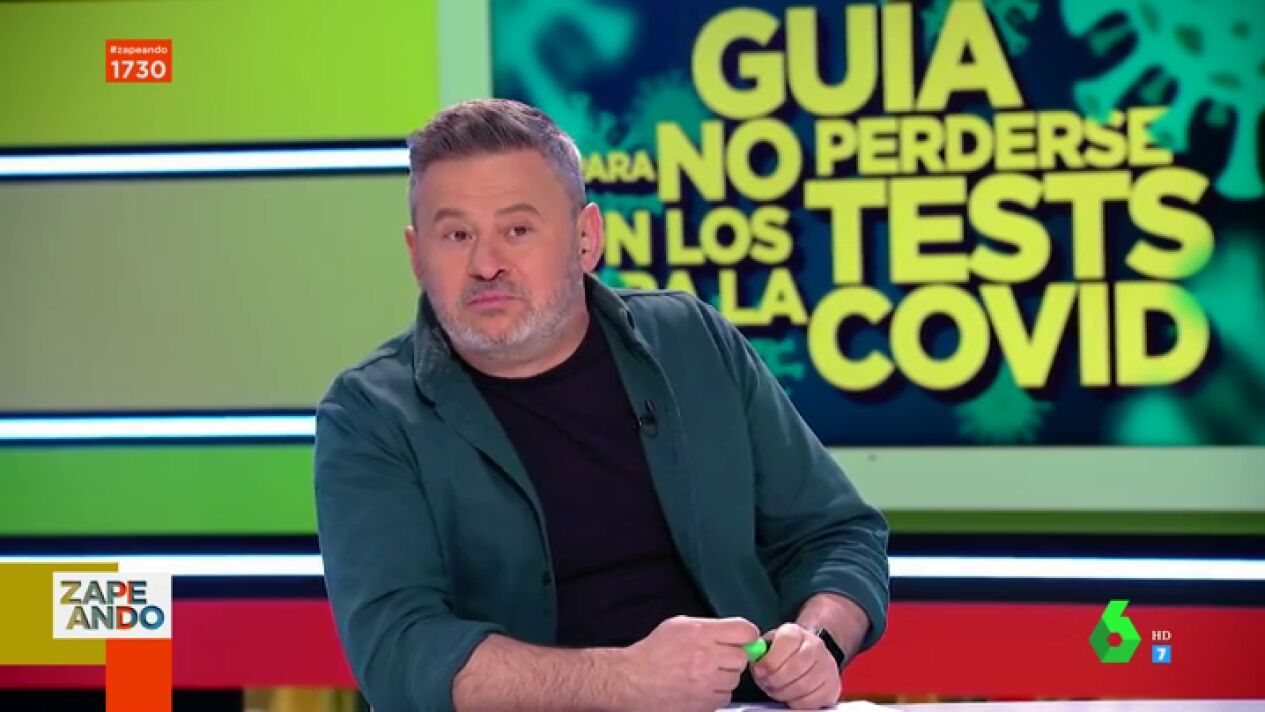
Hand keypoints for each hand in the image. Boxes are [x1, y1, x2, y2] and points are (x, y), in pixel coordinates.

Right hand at [616, 615, 759, 711]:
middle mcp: (707, 657)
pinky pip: (724, 698)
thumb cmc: (653, 651)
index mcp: (701, 633)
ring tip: (703, 674)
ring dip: (724, 678)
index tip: (744, 640)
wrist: (632, 679)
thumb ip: (709, 627)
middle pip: (742, 658)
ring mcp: (706, 683)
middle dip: (732, 658)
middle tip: (717, 659)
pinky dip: (715, 694)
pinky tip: (699, 688)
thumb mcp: (679, 625)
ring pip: (734, 680)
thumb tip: (735, 634)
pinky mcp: (703, 704)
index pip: (745, 631)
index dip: (747, 636)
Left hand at [750, 623, 840, 708]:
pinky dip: (798, 702)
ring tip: (777, 690)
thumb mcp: (768, 647)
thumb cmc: (782, 655)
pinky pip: (814, 699)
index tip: (760, 671)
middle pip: (796, 666)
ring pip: (805, 685)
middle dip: (777, 680)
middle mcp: (815, 645)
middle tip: (768, 683)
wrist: (807, 656)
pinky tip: (791, 696)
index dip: (771, 660)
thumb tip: (757, 664)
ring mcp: (827, 665)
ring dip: (785, 693)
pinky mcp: (833, 685)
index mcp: (795, 633)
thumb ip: (760, 654)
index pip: (787, 642)